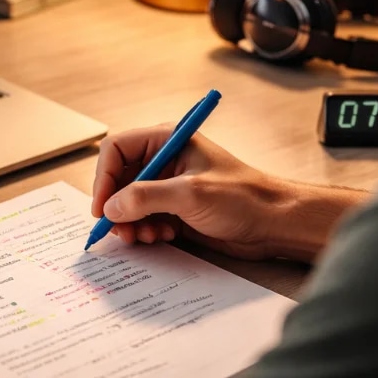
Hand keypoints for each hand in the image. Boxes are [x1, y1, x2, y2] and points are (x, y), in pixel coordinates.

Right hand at [91, 126, 366, 261]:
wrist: (274, 224)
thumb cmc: (243, 198)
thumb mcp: (190, 194)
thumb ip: (145, 197)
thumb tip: (110, 207)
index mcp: (167, 140)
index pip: (117, 149)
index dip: (104, 177)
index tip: (103, 207)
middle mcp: (164, 159)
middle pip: (119, 178)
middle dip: (116, 205)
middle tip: (120, 230)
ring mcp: (169, 185)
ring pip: (128, 202)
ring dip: (130, 222)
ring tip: (145, 236)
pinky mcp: (175, 208)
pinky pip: (144, 218)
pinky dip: (144, 229)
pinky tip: (161, 236)